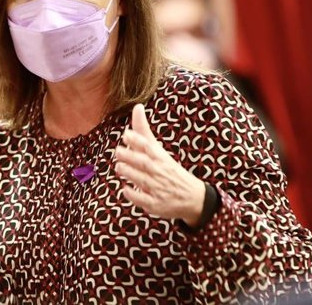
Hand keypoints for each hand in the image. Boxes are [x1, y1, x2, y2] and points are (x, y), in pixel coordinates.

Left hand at [115, 104, 205, 225]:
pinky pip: (143, 199)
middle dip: (130, 157)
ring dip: (129, 173)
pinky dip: (134, 194)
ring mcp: (158, 189)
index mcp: (161, 158)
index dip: (137, 140)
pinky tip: (125, 188)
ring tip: (119, 167)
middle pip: (144, 163)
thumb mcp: (159, 150)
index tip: (126, 134)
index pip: (149, 147)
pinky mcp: (155, 204)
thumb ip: (144, 131)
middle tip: (118, 151)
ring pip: (142, 180)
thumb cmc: (170, 170)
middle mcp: (160, 172)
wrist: (193, 198)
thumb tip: (137, 107)